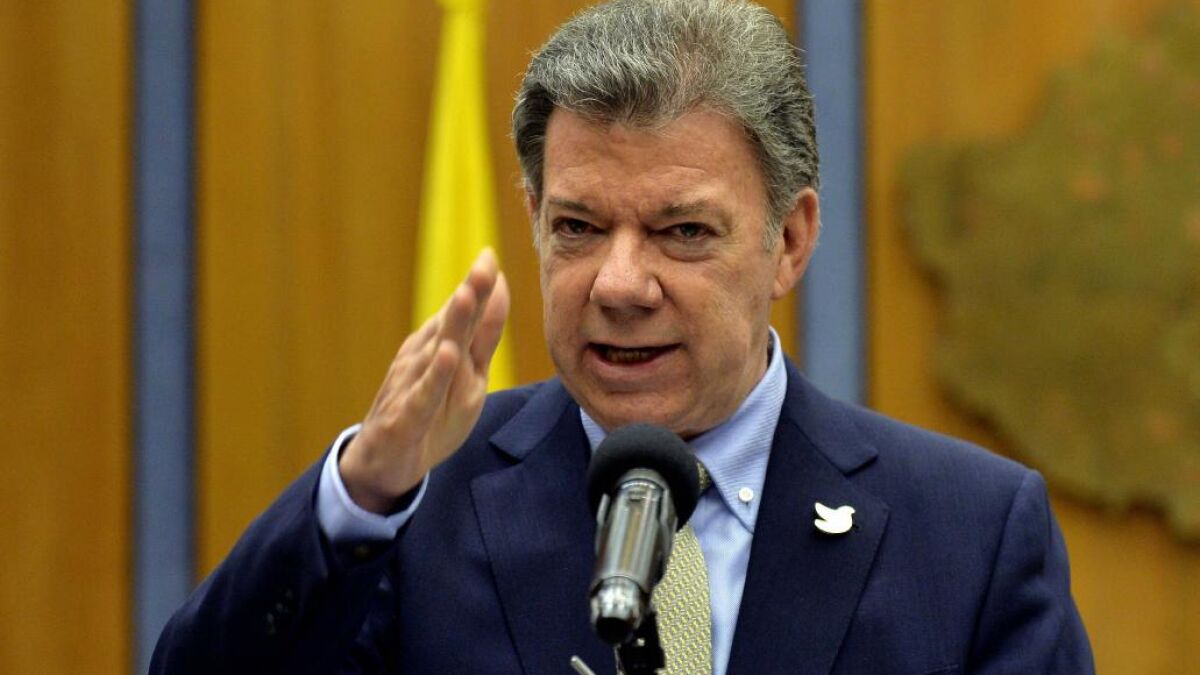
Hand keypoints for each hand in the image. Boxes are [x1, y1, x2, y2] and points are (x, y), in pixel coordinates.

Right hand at [339, 248, 509, 512]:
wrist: (381, 462)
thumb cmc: (424, 412)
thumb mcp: (461, 373)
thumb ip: (479, 335)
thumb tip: (496, 289)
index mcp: (439, 348)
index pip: (466, 314)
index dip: (480, 286)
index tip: (490, 254)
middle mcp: (423, 361)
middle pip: (452, 323)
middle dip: (470, 292)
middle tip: (484, 261)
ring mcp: (412, 388)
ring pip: (436, 352)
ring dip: (453, 324)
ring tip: (468, 294)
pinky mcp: (404, 419)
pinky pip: (422, 396)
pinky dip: (434, 376)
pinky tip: (446, 355)